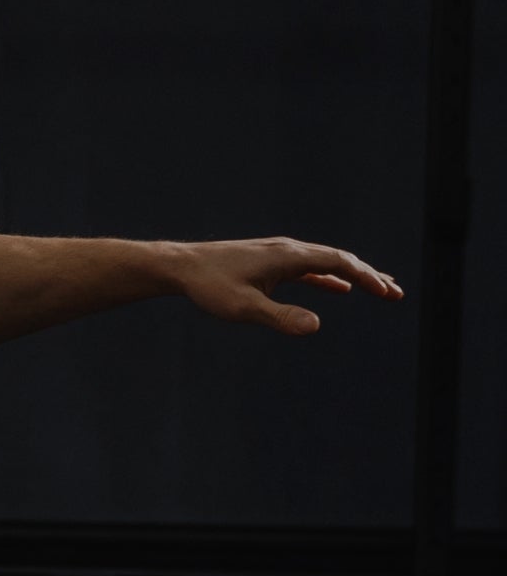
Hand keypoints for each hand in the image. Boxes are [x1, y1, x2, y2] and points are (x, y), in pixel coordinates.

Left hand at [173, 236, 403, 335]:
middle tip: (396, 294)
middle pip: (339, 258)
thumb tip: (315, 326)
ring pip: (325, 262)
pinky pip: (308, 268)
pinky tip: (339, 288)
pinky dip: (329, 277)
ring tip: (379, 289)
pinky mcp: (268, 262)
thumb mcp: (243, 308)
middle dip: (369, 275)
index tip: (389, 293)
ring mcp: (278, 254)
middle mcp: (288, 249)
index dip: (367, 276)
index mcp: (288, 256)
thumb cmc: (209, 287)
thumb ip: (279, 317)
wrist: (180, 267)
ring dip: (354, 275)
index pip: (339, 261)